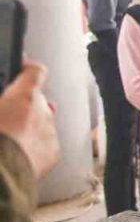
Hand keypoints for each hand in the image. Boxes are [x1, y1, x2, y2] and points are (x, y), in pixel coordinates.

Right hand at [0, 60, 59, 177]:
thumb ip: (2, 101)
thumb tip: (4, 106)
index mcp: (24, 97)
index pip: (35, 72)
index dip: (28, 69)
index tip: (22, 68)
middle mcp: (43, 112)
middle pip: (37, 101)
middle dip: (24, 105)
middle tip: (6, 114)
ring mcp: (51, 132)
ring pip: (42, 122)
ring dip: (30, 126)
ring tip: (9, 137)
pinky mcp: (53, 153)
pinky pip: (45, 143)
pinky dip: (34, 145)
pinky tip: (17, 153)